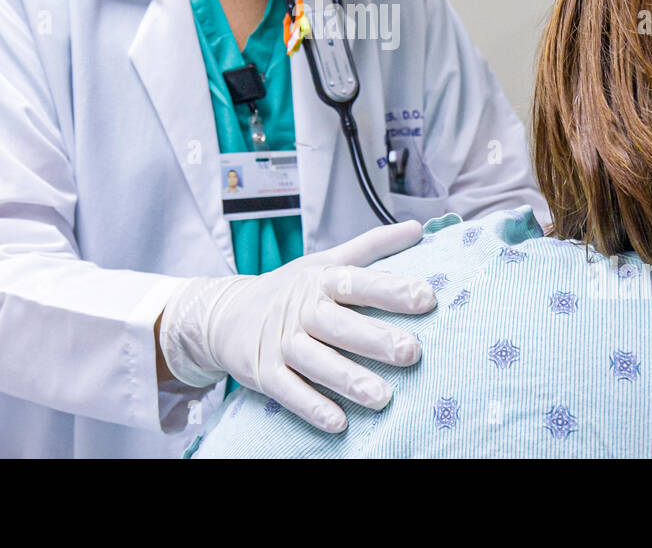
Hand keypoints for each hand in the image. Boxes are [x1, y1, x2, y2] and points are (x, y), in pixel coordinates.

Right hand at [159, 219, 435, 431]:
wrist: (224, 314)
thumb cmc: (291, 289)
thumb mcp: (325, 262)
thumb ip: (371, 247)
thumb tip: (417, 228)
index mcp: (319, 280)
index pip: (356, 282)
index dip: (390, 289)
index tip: (426, 297)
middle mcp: (300, 310)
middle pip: (337, 324)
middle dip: (374, 338)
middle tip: (412, 352)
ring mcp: (280, 343)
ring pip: (315, 361)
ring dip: (347, 379)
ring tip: (383, 397)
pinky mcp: (263, 373)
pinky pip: (288, 391)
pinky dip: (311, 406)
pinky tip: (338, 422)